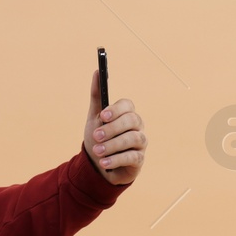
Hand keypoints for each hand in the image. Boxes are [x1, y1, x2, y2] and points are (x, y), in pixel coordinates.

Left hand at [83, 68, 145, 186]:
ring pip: (133, 138)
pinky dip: (116, 159)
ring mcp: (140, 143)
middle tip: (96, 135)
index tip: (102, 115)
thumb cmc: (99, 138)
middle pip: (132, 120)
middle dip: (113, 128)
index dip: (116, 109)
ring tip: (98, 151)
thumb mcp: (94, 118)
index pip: (127, 105)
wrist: (98, 164)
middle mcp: (137, 126)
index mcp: (126, 113)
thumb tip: (97, 71)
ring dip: (113, 145)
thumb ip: (97, 95)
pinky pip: (132, 157)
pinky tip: (104, 163)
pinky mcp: (139, 160)